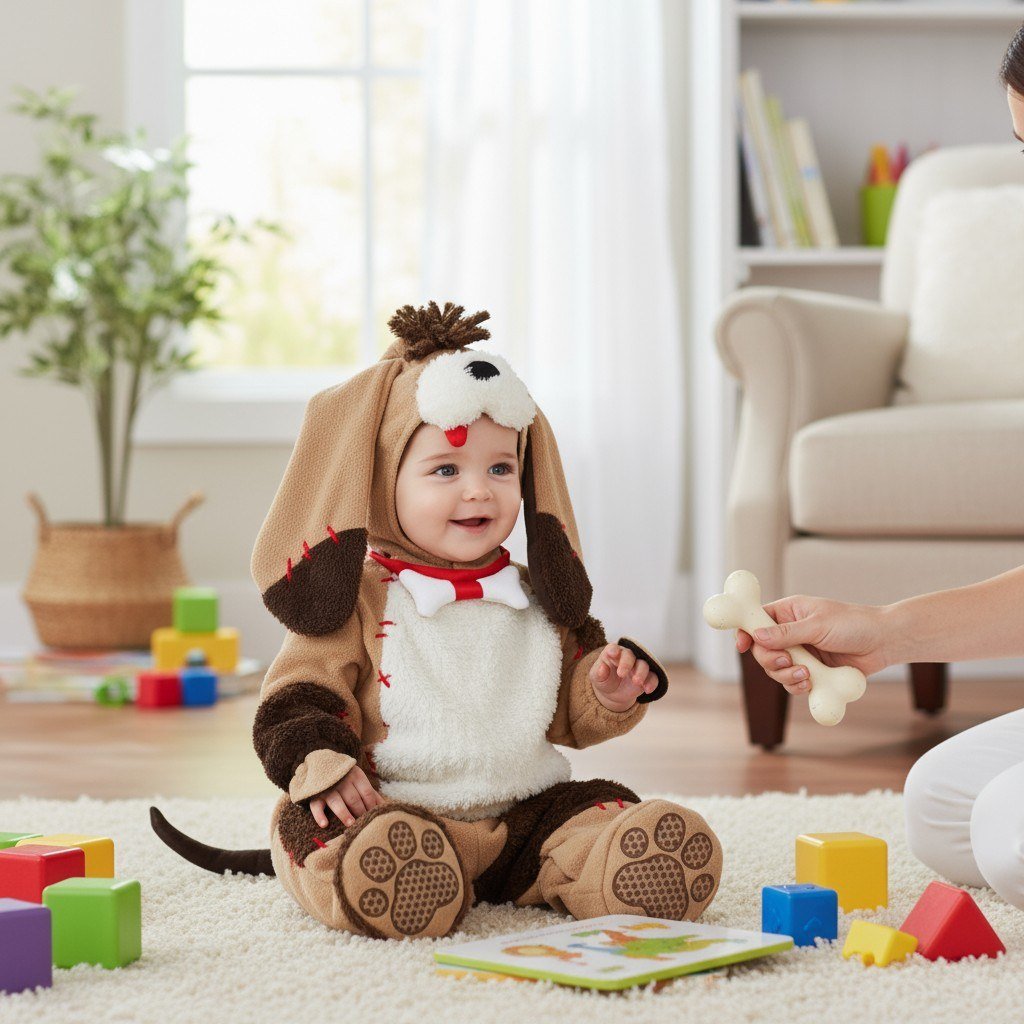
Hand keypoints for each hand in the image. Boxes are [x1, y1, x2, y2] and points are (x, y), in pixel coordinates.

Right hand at [308, 766, 384, 827]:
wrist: (321, 762)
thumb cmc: (346, 777)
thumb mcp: (359, 779)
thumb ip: (370, 793)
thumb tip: (385, 807)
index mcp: (356, 775)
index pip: (367, 792)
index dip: (372, 805)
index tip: (374, 817)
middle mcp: (342, 781)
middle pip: (354, 799)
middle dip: (360, 812)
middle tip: (364, 825)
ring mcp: (328, 788)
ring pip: (337, 802)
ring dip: (344, 813)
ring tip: (351, 824)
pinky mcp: (315, 794)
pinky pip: (316, 806)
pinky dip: (319, 815)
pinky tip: (324, 824)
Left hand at [589, 643, 656, 711]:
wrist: (613, 693)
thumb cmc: (604, 680)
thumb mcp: (596, 678)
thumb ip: (598, 673)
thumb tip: (602, 668)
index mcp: (612, 653)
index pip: (613, 648)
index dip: (613, 650)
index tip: (612, 653)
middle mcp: (627, 657)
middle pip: (630, 655)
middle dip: (627, 663)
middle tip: (621, 674)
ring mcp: (638, 666)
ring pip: (643, 664)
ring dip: (641, 672)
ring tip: (636, 682)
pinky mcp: (647, 677)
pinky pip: (653, 677)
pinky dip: (652, 682)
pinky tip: (647, 690)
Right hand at [736, 595, 890, 695]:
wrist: (884, 643)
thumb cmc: (855, 623)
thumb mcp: (819, 625)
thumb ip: (787, 633)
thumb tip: (757, 637)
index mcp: (788, 613)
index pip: (756, 620)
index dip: (745, 631)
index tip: (741, 645)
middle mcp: (790, 633)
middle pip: (762, 650)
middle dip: (771, 660)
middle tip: (787, 662)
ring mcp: (801, 653)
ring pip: (776, 670)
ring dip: (786, 676)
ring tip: (806, 675)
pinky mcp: (812, 671)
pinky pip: (793, 683)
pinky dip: (798, 686)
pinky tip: (811, 684)